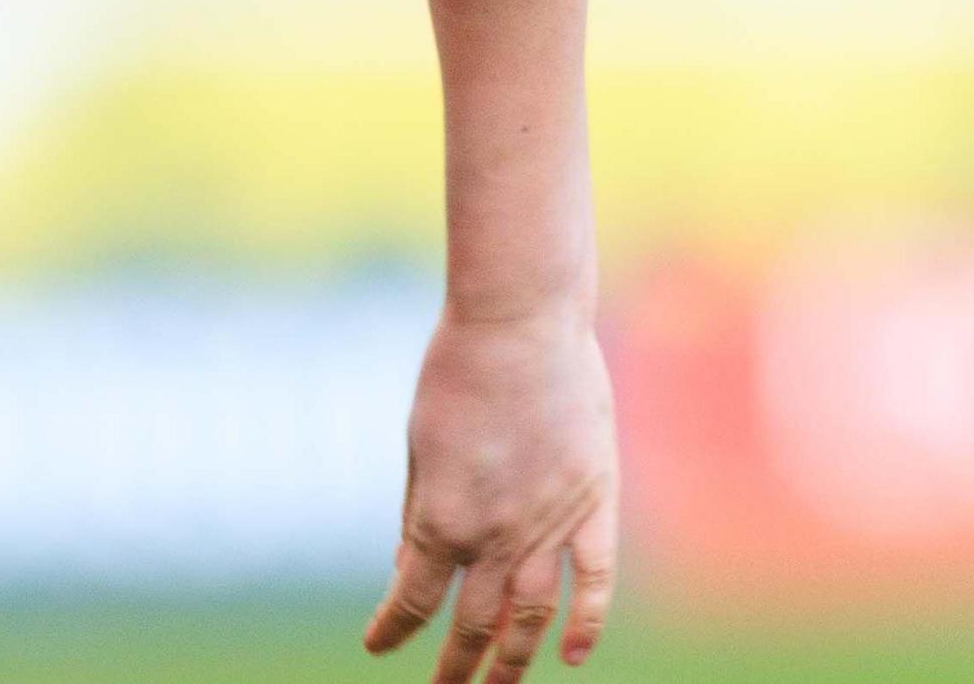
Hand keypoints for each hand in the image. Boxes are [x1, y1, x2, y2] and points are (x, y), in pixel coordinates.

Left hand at [364, 308, 621, 679]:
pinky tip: (573, 657)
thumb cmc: (456, 373)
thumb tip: (410, 569)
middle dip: (457, 666)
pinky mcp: (595, 505)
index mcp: (441, 519)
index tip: (377, 649)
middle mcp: (496, 534)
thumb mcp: (418, 445)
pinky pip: (595, 581)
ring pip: (534, 615)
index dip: (394, 630)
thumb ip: (418, 514)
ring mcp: (550, 525)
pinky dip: (587, 623)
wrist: (521, 325)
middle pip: (475, 622)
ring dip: (515, 659)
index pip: (415, 599)